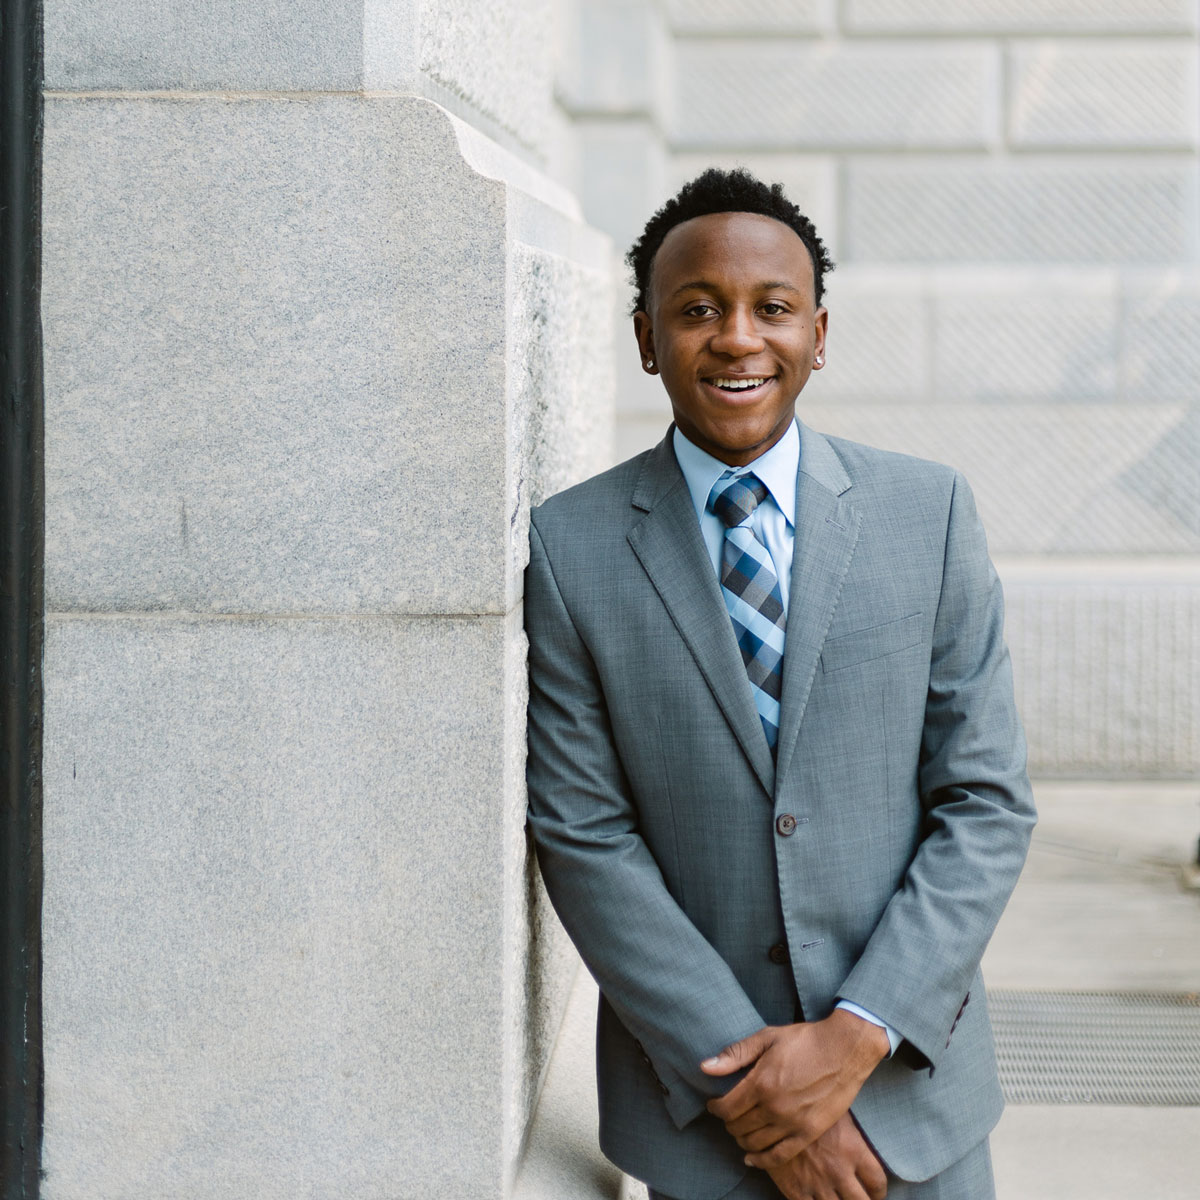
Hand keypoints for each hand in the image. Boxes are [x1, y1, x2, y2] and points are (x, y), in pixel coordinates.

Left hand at [701, 1010, 889, 1167]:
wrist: (844, 1049)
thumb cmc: (805, 1040)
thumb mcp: (767, 1037)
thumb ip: (735, 1054)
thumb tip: (704, 1067)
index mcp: (761, 1082)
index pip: (726, 1108)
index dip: (715, 1108)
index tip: (714, 1104)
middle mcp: (774, 1107)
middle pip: (738, 1127)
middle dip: (728, 1122)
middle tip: (728, 1115)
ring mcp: (792, 1123)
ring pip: (755, 1143)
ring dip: (742, 1139)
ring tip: (740, 1130)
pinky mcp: (809, 1132)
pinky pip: (779, 1156)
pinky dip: (762, 1160)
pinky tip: (752, 1158)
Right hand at [764, 1112, 887, 1199]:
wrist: (768, 1108)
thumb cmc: (805, 1102)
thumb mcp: (833, 1110)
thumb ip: (849, 1131)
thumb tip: (860, 1139)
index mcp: (852, 1149)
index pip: (877, 1181)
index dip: (879, 1192)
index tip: (875, 1193)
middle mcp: (839, 1170)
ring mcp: (817, 1183)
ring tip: (840, 1199)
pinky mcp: (795, 1190)